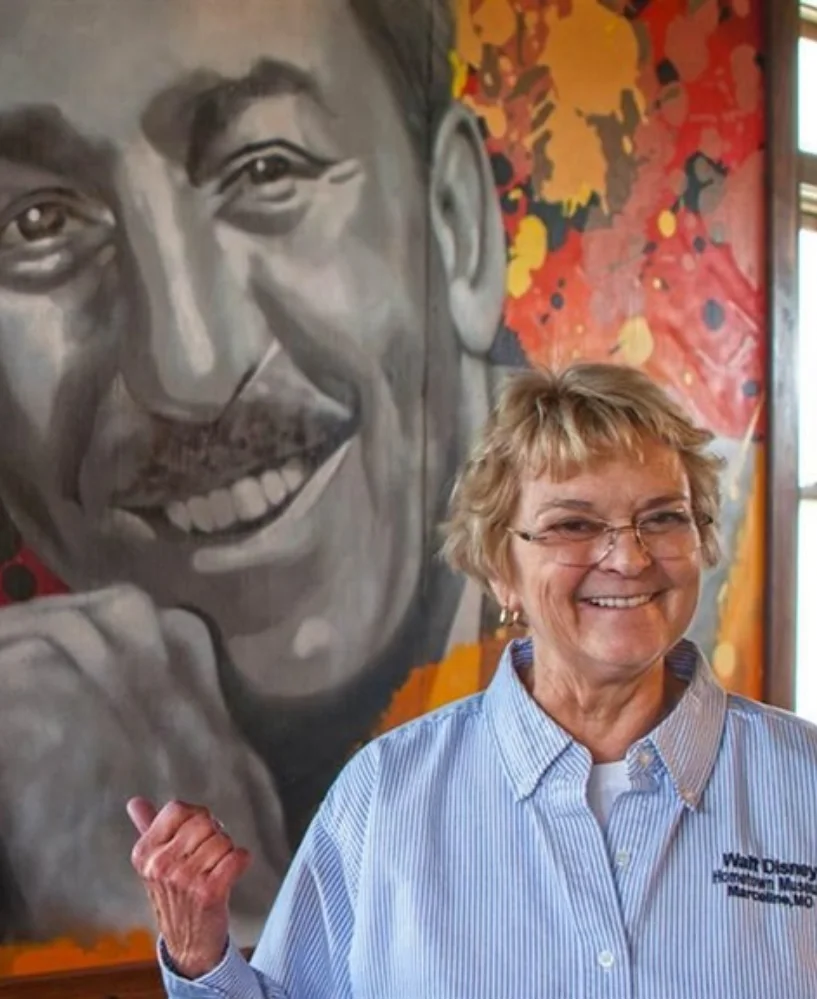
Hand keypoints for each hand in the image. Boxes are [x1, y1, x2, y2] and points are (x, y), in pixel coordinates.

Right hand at [128, 797, 251, 978]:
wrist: (188, 943)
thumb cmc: (175, 895)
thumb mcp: (154, 863)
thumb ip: (146, 828)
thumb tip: (135, 802)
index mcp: (145, 853)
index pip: (177, 809)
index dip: (195, 815)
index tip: (197, 833)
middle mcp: (160, 865)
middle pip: (204, 822)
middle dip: (214, 833)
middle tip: (209, 855)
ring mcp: (184, 879)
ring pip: (223, 839)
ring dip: (227, 851)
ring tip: (216, 869)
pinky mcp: (208, 892)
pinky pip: (237, 857)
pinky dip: (242, 860)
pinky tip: (234, 870)